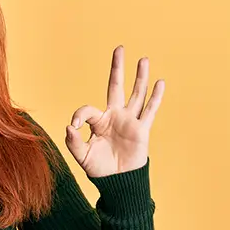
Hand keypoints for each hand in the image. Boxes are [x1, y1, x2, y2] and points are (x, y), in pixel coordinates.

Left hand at [65, 45, 164, 177]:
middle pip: (116, 86)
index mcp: (98, 121)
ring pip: (136, 94)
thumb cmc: (99, 168)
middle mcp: (115, 116)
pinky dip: (155, 97)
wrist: (117, 181)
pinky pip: (150, 111)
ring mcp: (129, 121)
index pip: (87, 110)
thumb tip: (69, 126)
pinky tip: (160, 82)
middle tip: (119, 49)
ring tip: (143, 59)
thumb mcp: (81, 155)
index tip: (74, 127)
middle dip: (117, 68)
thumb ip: (73, 141)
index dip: (78, 116)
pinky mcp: (142, 130)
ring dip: (140, 77)